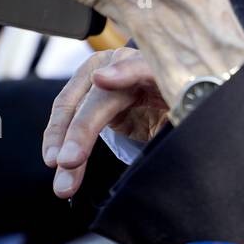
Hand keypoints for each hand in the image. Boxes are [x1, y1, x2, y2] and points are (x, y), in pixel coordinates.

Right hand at [43, 48, 168, 198]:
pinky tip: (55, 162)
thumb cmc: (182, 106)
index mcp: (156, 66)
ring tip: (62, 180)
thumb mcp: (189, 114)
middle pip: (99, 96)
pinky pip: (68, 118)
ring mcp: (100, 75)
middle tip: (70, 161)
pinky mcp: (87, 94)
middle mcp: (123, 63)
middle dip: (80, 130)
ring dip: (61, 144)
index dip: (123, 72)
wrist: (170, 99)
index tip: (101, 79)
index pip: (142, 66)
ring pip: (73, 108)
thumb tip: (180, 139)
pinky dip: (60, 142)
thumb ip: (180, 122)